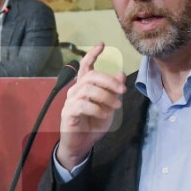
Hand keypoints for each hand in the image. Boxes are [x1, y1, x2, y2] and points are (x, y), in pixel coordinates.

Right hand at [56, 43, 126, 168]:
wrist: (81, 145)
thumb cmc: (92, 126)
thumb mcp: (109, 107)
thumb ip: (114, 91)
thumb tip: (121, 74)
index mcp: (84, 87)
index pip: (85, 66)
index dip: (92, 54)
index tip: (101, 45)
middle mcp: (75, 91)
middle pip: (91, 76)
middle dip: (109, 81)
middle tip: (122, 91)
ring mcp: (70, 102)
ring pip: (88, 90)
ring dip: (106, 97)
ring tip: (116, 106)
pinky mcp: (68, 113)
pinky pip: (83, 105)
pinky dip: (97, 109)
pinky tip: (104, 115)